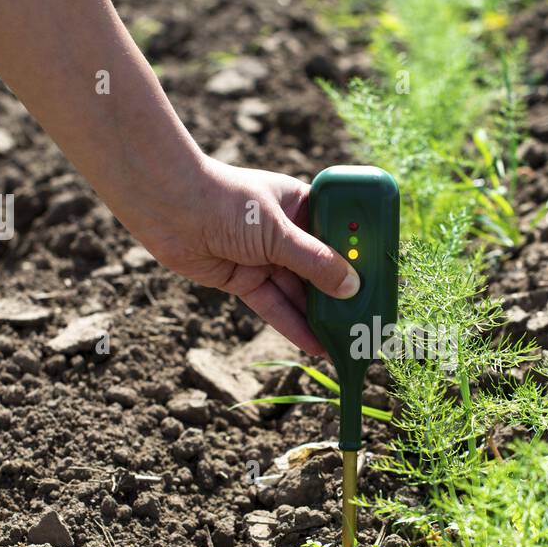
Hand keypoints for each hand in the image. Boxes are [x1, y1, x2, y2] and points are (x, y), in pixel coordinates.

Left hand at [134, 158, 358, 355]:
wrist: (166, 206)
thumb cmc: (225, 202)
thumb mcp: (277, 232)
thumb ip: (315, 262)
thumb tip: (351, 288)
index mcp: (301, 204)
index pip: (341, 232)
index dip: (361, 256)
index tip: (381, 281)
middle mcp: (286, 231)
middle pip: (322, 268)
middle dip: (342, 294)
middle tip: (368, 321)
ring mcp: (264, 257)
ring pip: (300, 292)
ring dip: (321, 316)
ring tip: (347, 341)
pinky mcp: (244, 279)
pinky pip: (274, 306)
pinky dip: (294, 325)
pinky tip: (316, 345)